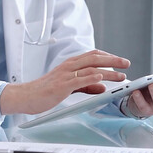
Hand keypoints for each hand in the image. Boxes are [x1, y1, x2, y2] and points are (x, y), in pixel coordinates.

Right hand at [0, 50, 130, 114]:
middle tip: (126, 63)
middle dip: (113, 60)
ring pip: (90, 69)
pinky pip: (79, 80)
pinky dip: (91, 79)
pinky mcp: (61, 86)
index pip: (92, 55)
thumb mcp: (68, 87)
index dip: (108, 56)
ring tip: (121, 75)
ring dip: (108, 71)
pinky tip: (101, 80)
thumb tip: (102, 87)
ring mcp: (65, 75)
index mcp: (69, 64)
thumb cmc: (44, 92)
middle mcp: (68, 66)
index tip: (120, 61)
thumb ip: (85, 86)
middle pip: (94, 58)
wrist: (25, 96)